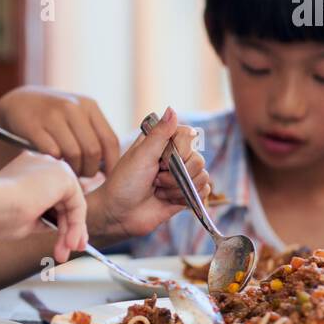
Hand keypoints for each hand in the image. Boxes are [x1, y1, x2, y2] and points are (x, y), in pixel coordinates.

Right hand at [0, 86, 121, 177]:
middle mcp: (72, 108)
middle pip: (92, 150)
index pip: (109, 140)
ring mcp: (52, 116)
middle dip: (90, 170)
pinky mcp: (33, 125)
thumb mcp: (77, 115)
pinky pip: (52, 153)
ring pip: (73, 154)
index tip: (107, 176)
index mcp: (89, 106)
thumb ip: (93, 133)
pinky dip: (55, 164)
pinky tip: (53, 165)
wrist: (19, 103)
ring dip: (72, 170)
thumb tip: (109, 166)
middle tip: (82, 176)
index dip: (111, 163)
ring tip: (69, 172)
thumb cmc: (54, 116)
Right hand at [0, 151, 87, 261]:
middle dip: (69, 228)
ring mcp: (52, 167)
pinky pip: (77, 204)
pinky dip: (76, 225)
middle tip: (69, 249)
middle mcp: (41, 165)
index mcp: (26, 171)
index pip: (50, 194)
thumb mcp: (22, 219)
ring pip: (71, 204)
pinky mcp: (62, 175)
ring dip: (72, 230)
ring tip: (67, 251)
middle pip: (64, 200)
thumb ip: (41, 218)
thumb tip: (59, 226)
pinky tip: (69, 241)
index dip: (59, 219)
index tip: (64, 240)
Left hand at [88, 106, 210, 239]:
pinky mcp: (186, 193)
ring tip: (158, 191)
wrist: (119, 214)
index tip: (161, 161)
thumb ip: (160, 134)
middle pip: (198, 159)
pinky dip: (187, 197)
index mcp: (162, 142)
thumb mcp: (141, 155)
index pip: (189, 136)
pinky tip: (169, 199)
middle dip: (176, 175)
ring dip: (178, 188)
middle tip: (155, 180)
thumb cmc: (124, 182)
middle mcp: (174, 157)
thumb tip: (172, 109)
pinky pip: (204, 191)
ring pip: (202, 176)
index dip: (180, 151)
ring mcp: (181, 176)